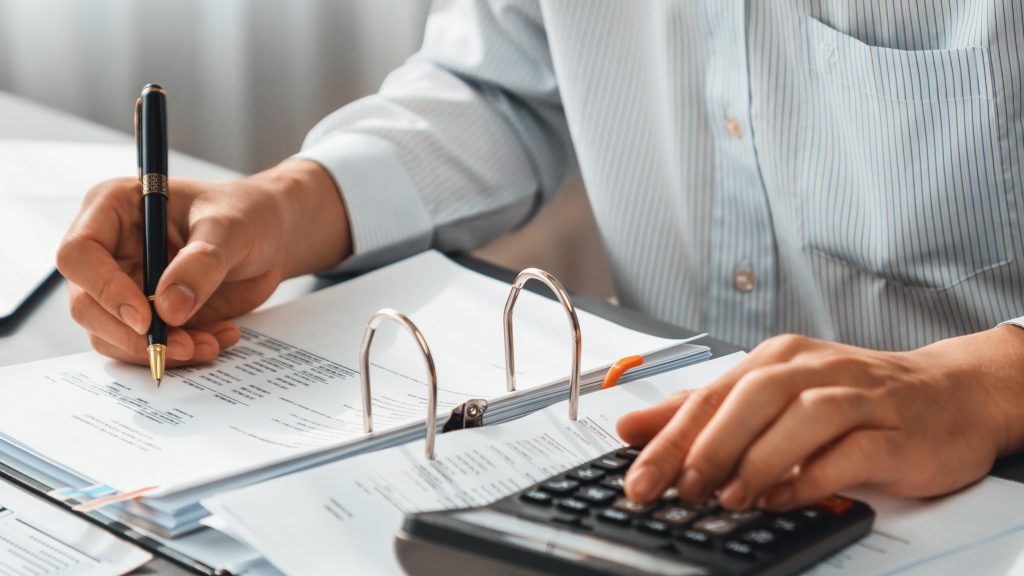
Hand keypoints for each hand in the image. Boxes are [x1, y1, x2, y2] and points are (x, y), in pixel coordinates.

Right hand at [57, 159, 349, 366]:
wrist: (272, 235)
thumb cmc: (248, 213)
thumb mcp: (231, 229)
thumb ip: (201, 264)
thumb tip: (168, 310)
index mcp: (114, 209)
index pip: (80, 254)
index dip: (104, 290)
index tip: (146, 318)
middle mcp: (110, 251)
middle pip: (87, 305)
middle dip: (133, 335)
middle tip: (183, 346)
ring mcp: (126, 286)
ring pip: (114, 335)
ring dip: (160, 350)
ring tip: (211, 344)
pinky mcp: (150, 315)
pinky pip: (148, 346)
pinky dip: (182, 353)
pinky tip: (219, 338)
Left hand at [616, 328, 1023, 510]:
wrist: (949, 394)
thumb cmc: (852, 396)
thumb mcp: (770, 395)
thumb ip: (702, 411)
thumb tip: (632, 426)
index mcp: (777, 359)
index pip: (712, 394)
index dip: (670, 438)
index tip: (639, 479)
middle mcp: (813, 370)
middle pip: (751, 398)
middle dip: (708, 448)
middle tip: (680, 490)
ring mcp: (859, 397)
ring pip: (801, 417)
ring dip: (760, 460)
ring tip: (730, 498)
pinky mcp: (896, 431)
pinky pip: (852, 451)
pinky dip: (814, 475)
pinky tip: (786, 496)